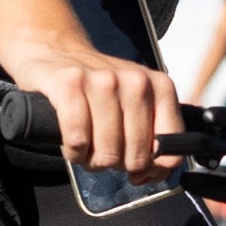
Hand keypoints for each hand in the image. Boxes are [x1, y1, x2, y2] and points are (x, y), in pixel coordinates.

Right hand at [2, 39, 181, 181]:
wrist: (56, 50)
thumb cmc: (98, 87)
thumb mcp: (135, 104)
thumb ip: (153, 137)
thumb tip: (150, 174)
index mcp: (160, 87)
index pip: (169, 150)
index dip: (151, 170)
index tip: (135, 169)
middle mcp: (135, 81)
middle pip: (136, 157)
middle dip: (116, 164)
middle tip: (102, 150)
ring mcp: (103, 81)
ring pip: (107, 152)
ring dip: (91, 159)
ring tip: (85, 144)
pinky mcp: (70, 84)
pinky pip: (78, 140)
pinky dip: (72, 150)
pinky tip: (71, 141)